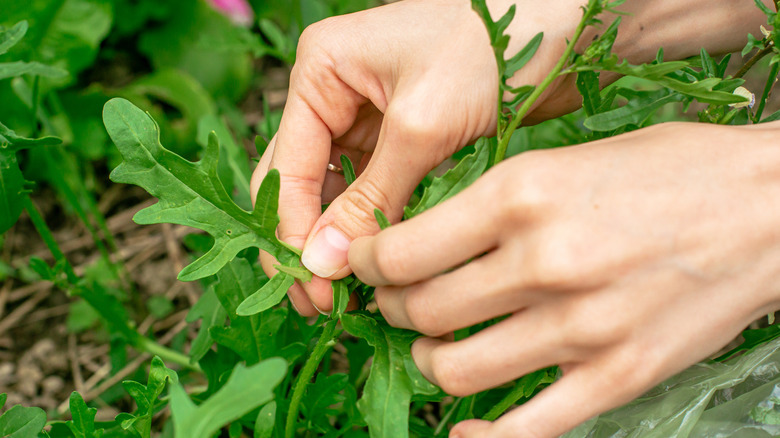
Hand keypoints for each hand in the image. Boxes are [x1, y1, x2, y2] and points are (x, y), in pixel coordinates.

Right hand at [250, 0, 583, 314]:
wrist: (564, 28)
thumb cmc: (491, 49)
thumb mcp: (421, 126)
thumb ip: (369, 197)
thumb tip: (322, 264)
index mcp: (321, 71)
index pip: (287, 165)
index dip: (293, 231)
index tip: (312, 287)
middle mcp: (335, 94)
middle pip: (302, 182)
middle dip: (310, 243)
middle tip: (320, 303)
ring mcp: (368, 117)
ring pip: (337, 193)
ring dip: (341, 242)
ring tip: (347, 297)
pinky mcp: (403, 137)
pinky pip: (374, 191)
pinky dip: (375, 228)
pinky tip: (381, 266)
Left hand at [349, 122, 779, 436]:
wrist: (767, 205)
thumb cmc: (666, 168)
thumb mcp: (563, 158)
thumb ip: (491, 203)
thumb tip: (422, 242)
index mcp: (521, 194)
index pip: (403, 249)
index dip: (368, 263)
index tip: (366, 265)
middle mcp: (543, 261)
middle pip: (421, 311)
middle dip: (390, 310)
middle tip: (395, 304)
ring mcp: (581, 326)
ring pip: (456, 371)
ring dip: (427, 364)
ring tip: (434, 348)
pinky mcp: (618, 376)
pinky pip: (527, 429)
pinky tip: (464, 430)